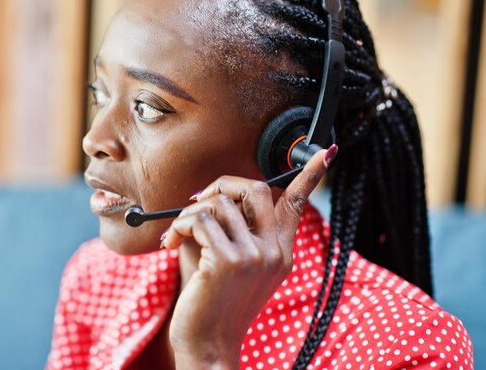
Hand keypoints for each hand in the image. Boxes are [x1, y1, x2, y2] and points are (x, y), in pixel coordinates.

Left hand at [162, 148, 333, 367]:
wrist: (208, 346)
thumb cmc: (213, 302)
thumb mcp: (231, 262)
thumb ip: (233, 228)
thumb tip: (215, 194)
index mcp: (281, 251)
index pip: (297, 205)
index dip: (311, 176)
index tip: (327, 152)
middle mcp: (275, 251)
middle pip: (255, 188)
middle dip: (221, 184)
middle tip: (197, 202)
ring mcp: (255, 256)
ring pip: (220, 202)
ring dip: (190, 213)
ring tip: (179, 235)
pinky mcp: (228, 261)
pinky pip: (199, 220)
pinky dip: (179, 226)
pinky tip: (172, 244)